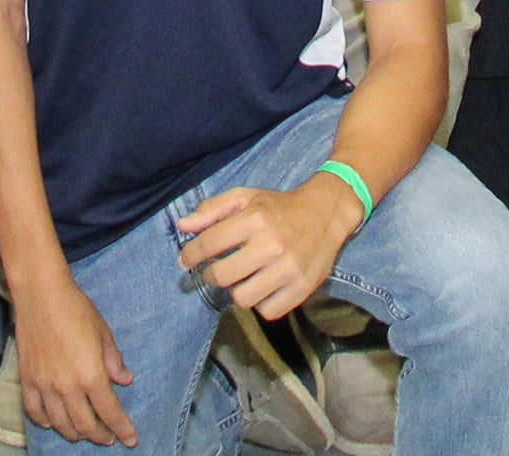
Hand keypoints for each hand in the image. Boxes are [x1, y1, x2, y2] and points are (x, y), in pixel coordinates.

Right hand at [11, 276, 137, 445]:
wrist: (41, 294)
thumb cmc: (75, 309)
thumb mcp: (103, 333)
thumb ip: (114, 360)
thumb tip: (124, 379)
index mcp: (91, 375)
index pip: (110, 412)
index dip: (122, 429)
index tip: (130, 439)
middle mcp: (67, 386)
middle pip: (86, 425)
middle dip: (100, 436)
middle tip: (109, 437)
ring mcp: (45, 385)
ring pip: (60, 424)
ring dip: (75, 433)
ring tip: (84, 432)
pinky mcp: (27, 380)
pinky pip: (34, 411)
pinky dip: (45, 422)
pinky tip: (53, 422)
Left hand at [174, 176, 357, 320]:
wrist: (325, 213)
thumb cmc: (278, 207)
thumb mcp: (245, 197)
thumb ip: (212, 210)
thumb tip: (182, 226)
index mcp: (255, 219)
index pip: (209, 244)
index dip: (190, 254)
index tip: (185, 260)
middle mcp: (271, 245)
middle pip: (222, 276)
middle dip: (211, 275)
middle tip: (215, 270)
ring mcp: (288, 269)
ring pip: (242, 298)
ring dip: (237, 290)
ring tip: (243, 277)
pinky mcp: (302, 288)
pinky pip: (267, 311)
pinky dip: (261, 302)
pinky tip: (263, 287)